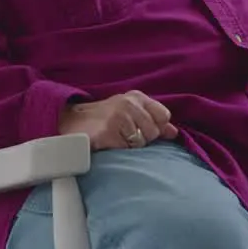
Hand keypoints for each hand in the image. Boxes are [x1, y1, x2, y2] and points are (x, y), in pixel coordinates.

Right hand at [59, 91, 178, 150]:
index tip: (141, 129)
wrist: (74, 121)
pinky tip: (109, 143)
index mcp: (136, 97)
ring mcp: (118, 117)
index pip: (163, 115)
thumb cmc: (105, 118)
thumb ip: (154, 120)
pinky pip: (126, 149)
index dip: (156, 127)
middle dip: (142, 139)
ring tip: (116, 139)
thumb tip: (173, 132)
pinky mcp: (108, 132)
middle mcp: (129, 103)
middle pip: (153, 132)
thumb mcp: (131, 112)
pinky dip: (119, 150)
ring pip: (140, 143)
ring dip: (130, 146)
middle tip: (124, 135)